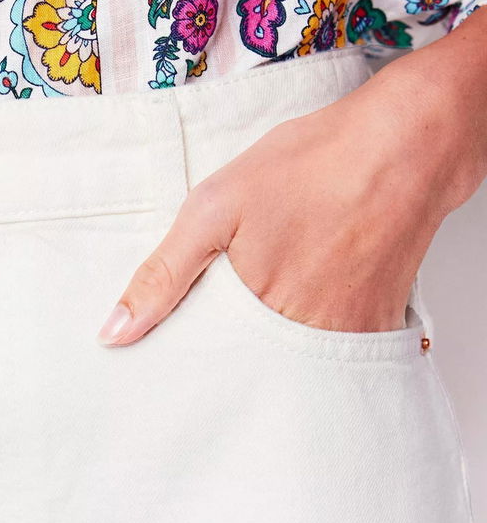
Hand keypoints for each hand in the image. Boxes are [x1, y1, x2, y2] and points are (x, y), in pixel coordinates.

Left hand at [97, 8, 486, 347]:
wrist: (407, 146)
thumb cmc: (312, 167)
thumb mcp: (216, 206)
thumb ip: (163, 274)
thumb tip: (115, 332)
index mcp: (252, 314)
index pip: (202, 369)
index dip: (184, 366)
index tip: (167, 369)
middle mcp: (298, 337)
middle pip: (246, 377)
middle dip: (226, 368)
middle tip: (216, 344)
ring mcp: (339, 339)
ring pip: (288, 373)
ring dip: (268, 360)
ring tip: (264, 323)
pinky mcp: (372, 331)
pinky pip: (332, 361)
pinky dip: (312, 350)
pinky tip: (305, 316)